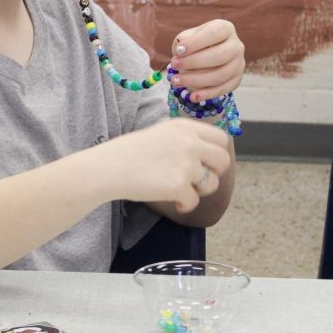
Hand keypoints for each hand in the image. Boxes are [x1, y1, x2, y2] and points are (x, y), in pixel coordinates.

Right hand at [96, 119, 232, 212]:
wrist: (109, 167)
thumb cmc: (130, 152)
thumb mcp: (161, 132)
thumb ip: (185, 139)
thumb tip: (207, 154)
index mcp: (185, 127)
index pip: (221, 139)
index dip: (215, 153)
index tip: (204, 163)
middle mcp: (190, 142)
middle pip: (223, 161)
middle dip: (212, 173)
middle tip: (196, 179)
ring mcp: (186, 163)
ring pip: (212, 183)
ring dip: (199, 190)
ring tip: (181, 189)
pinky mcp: (179, 185)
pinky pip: (194, 201)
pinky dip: (184, 205)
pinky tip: (173, 201)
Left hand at [168, 19, 245, 102]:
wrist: (206, 56)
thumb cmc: (195, 45)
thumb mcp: (188, 37)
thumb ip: (183, 42)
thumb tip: (180, 51)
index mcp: (225, 29)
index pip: (215, 33)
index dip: (196, 42)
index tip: (178, 50)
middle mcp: (236, 45)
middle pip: (220, 55)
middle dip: (195, 62)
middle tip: (175, 65)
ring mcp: (239, 64)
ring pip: (221, 75)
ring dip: (196, 80)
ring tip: (176, 81)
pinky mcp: (237, 80)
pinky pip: (223, 89)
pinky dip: (207, 94)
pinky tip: (192, 96)